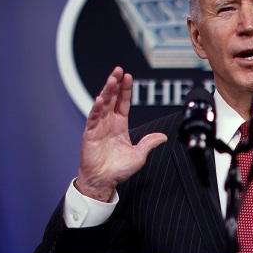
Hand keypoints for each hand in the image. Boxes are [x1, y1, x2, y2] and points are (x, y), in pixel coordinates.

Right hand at [75, 67, 166, 201]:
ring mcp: (98, 127)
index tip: (128, 76)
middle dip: (115, 84)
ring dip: (106, 91)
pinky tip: (101, 99)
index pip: (123, 103)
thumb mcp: (139, 155)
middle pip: (111, 99)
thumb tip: (163, 136)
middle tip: (118, 71)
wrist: (103, 181)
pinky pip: (93, 118)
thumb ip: (149, 144)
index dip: (125, 90)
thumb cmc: (118, 170)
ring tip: (111, 80)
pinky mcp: (89, 134)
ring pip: (102, 105)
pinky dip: (96, 108)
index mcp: (120, 125)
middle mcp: (108, 123)